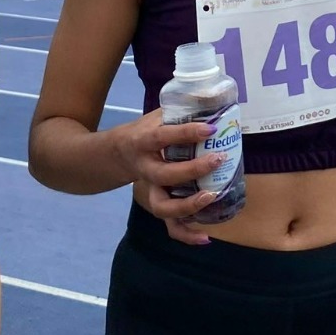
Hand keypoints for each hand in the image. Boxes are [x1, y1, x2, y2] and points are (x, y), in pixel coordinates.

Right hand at [114, 110, 224, 245]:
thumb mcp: (157, 115)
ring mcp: (150, 190)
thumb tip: (213, 96)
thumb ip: (181, 110)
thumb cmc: (146, 131)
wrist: (117, 153)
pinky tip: (206, 238)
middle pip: (164, 175)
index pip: (163, 136)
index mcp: (143, 141)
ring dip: (188, 206)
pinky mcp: (157, 205)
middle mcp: (145, 168)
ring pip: (163, 207)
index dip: (186, 133)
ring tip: (212, 198)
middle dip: (192, 170)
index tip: (211, 128)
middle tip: (218, 160)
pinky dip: (186, 235)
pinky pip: (169, 226)